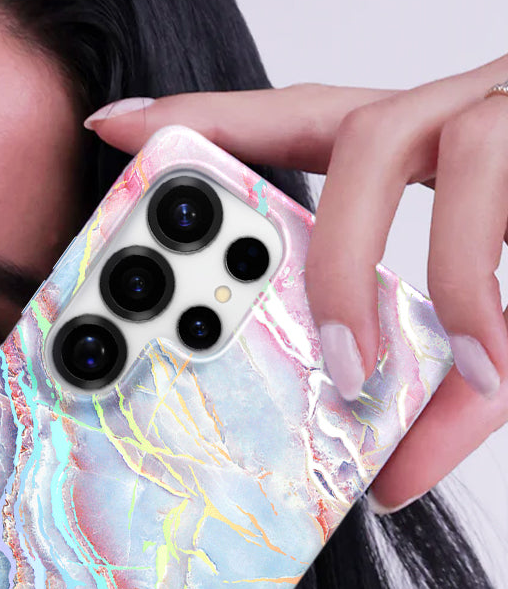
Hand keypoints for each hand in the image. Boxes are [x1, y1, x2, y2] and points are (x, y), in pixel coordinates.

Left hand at [85, 54, 507, 513]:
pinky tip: (493, 367)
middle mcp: (476, 107)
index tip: (118, 126)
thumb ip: (457, 384)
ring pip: (425, 149)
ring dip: (395, 270)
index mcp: (438, 141)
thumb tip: (392, 481)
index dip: (214, 118)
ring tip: (370, 373)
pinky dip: (496, 310)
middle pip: (353, 135)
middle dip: (311, 235)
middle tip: (285, 337)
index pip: (304, 120)